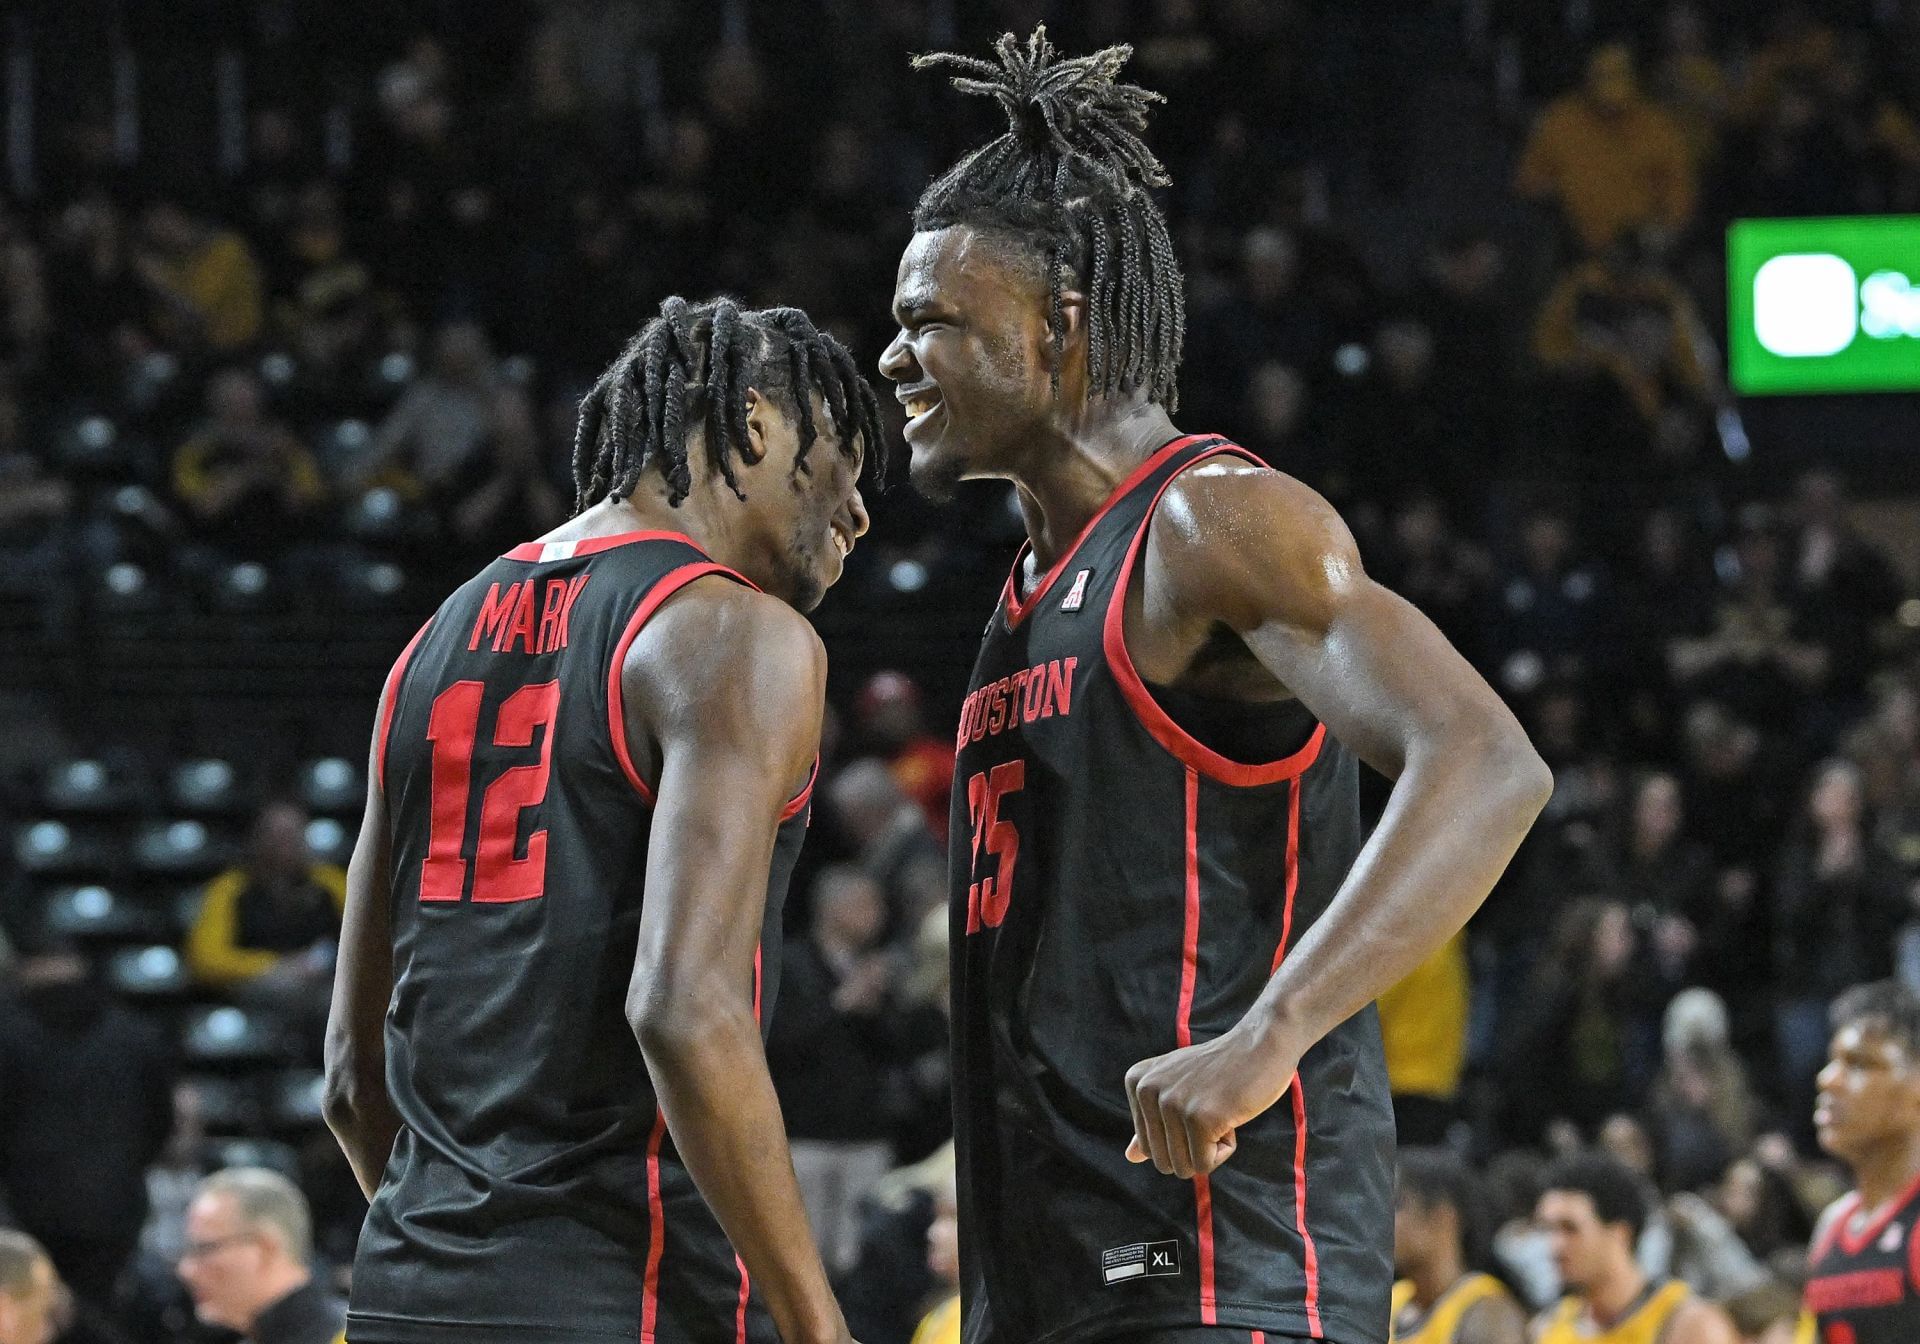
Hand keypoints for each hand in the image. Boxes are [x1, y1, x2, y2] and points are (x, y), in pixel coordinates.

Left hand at [1123, 1023, 1299, 1178]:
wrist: (1263, 1043)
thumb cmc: (1223, 1069)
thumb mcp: (1179, 1088)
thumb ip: (1152, 1122)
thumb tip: (1129, 1157)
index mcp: (1136, 1081)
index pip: (1147, 1147)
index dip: (1180, 1136)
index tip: (1198, 1101)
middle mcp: (1147, 1090)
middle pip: (1161, 1161)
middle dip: (1193, 1148)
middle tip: (1211, 1108)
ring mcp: (1172, 1103)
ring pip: (1183, 1167)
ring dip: (1210, 1149)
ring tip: (1221, 1109)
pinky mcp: (1200, 1118)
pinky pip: (1204, 1165)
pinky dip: (1225, 1149)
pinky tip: (1232, 1114)